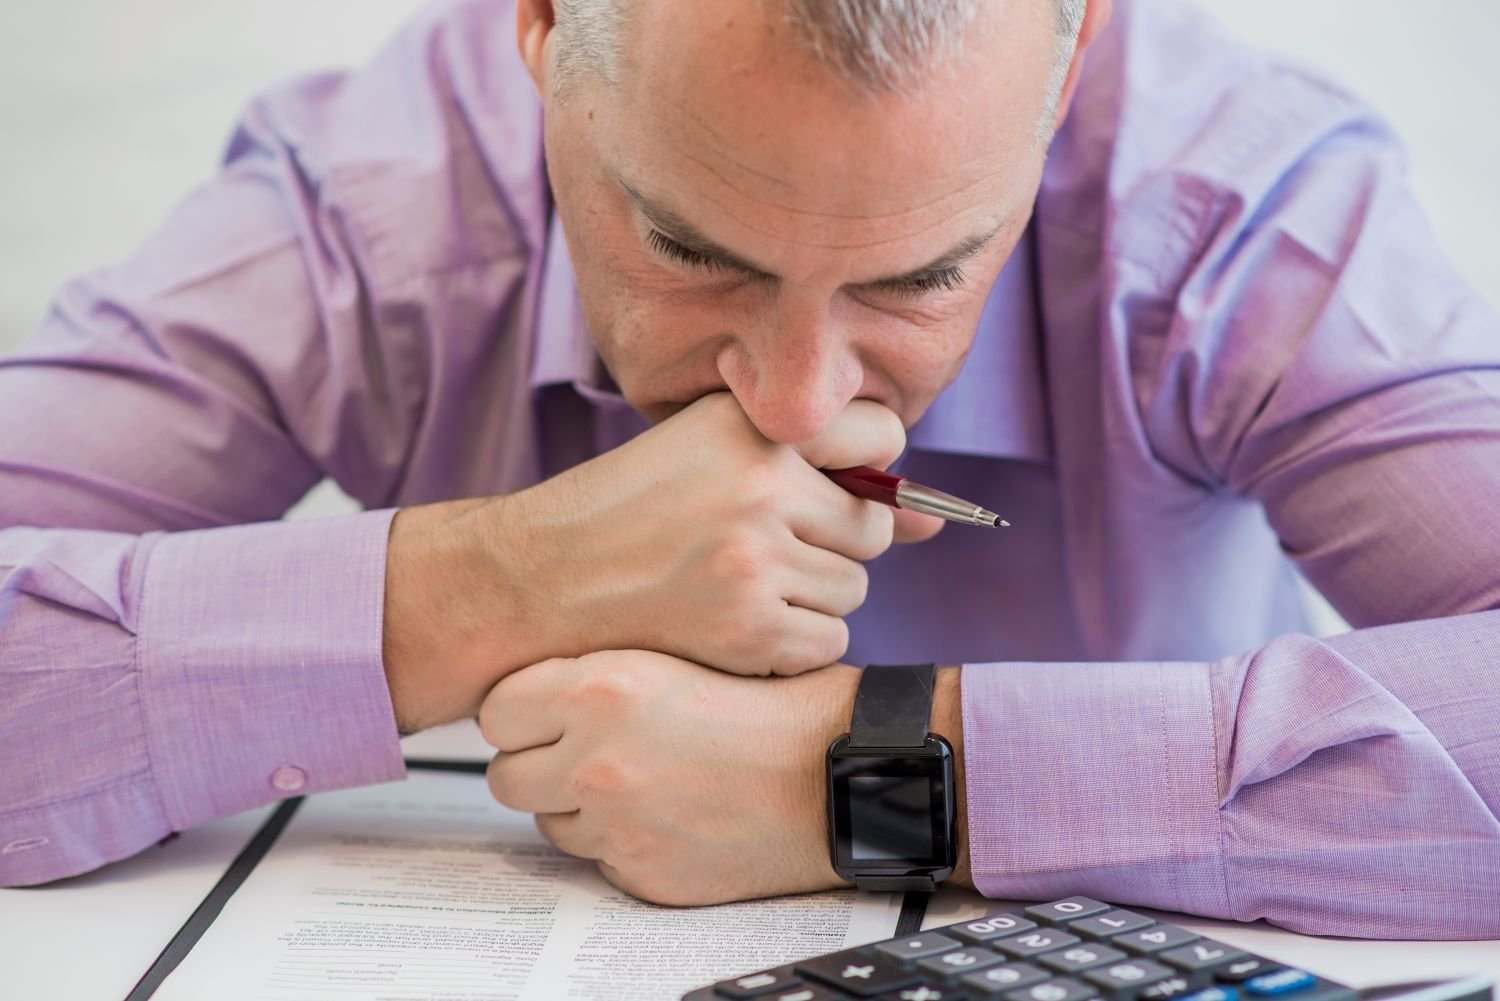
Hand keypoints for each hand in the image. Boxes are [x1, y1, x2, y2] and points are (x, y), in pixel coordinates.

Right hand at [383, 393, 944, 730]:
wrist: (541, 580)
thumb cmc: (627, 511)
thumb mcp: (711, 456)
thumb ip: (822, 472)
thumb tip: (933, 519)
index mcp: (751, 428)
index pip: (882, 437)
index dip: (865, 470)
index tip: (828, 490)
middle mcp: (760, 486)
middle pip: (872, 527)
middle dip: (833, 544)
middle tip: (763, 548)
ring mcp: (756, 562)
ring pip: (852, 591)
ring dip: (811, 597)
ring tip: (737, 585)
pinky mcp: (749, 630)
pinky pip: (826, 642)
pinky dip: (791, 644)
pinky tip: (734, 626)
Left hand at [479, 652, 967, 905]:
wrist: (842, 772)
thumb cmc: (780, 705)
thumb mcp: (686, 650)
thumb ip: (605, 668)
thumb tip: (544, 685)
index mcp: (602, 689)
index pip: (496, 708)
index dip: (521, 710)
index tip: (543, 711)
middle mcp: (596, 760)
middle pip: (507, 774)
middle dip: (538, 763)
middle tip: (585, 750)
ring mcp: (616, 825)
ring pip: (549, 822)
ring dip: (579, 806)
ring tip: (644, 779)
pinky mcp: (642, 874)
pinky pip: (599, 860)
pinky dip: (623, 843)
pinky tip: (672, 813)